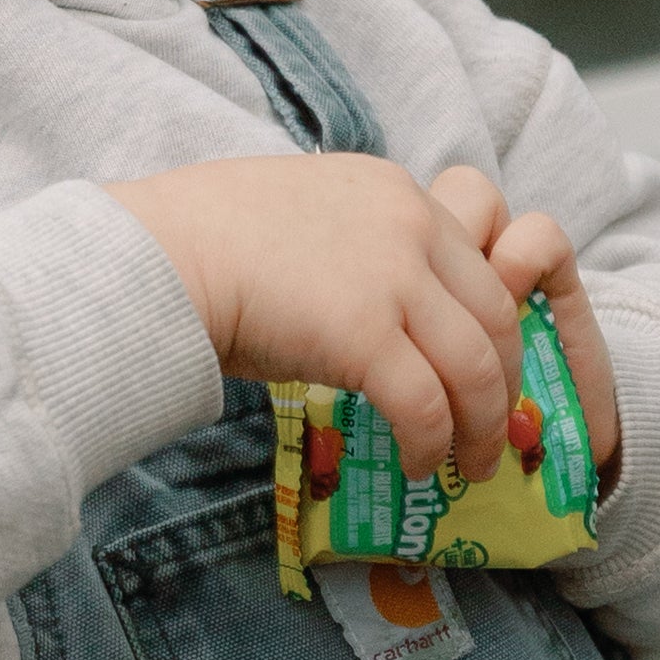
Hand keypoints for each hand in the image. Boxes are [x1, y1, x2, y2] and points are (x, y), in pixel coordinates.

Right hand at [113, 153, 617, 486]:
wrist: (157, 253)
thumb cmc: (202, 242)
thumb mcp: (302, 220)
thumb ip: (353, 252)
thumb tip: (370, 318)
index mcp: (396, 193)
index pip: (477, 265)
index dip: (495, 330)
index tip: (485, 373)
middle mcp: (410, 224)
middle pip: (496, 315)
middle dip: (503, 384)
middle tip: (489, 431)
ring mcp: (392, 277)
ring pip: (476, 365)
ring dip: (479, 427)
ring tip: (466, 467)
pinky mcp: (365, 334)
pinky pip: (426, 404)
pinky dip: (431, 444)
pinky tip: (415, 464)